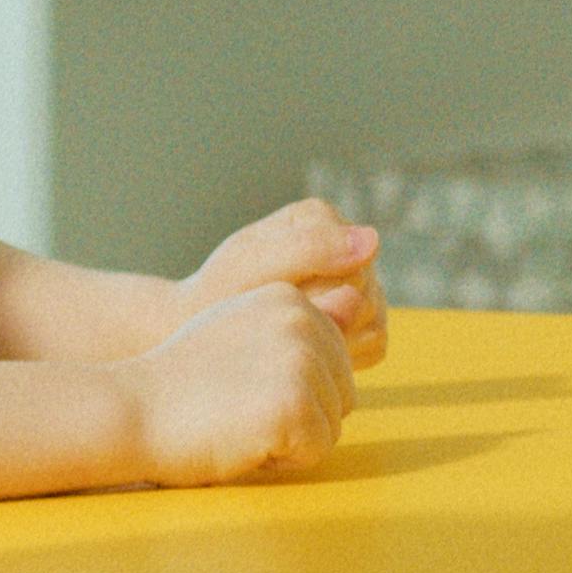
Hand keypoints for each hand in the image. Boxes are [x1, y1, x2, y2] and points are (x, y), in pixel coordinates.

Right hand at [124, 284, 358, 485]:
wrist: (128, 410)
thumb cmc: (180, 381)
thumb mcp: (240, 331)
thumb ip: (296, 325)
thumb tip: (359, 300)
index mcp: (291, 299)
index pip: (330, 364)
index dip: (286, 391)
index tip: (236, 385)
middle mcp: (303, 321)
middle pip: (341, 394)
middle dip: (297, 416)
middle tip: (236, 409)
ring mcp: (300, 361)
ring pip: (333, 424)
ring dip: (289, 439)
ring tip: (237, 422)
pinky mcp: (294, 405)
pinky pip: (317, 450)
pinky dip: (282, 461)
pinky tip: (240, 440)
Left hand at [173, 198, 385, 363]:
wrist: (196, 331)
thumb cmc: (217, 295)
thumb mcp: (251, 267)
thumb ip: (309, 249)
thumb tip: (373, 240)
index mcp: (318, 218)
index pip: (352, 262)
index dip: (317, 294)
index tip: (270, 300)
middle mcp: (345, 244)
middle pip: (367, 292)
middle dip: (322, 317)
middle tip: (274, 324)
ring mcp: (356, 281)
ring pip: (375, 319)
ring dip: (334, 338)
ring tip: (286, 339)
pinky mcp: (359, 317)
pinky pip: (375, 343)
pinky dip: (344, 355)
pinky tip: (305, 353)